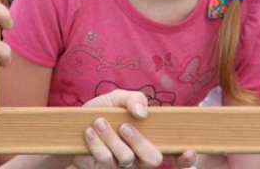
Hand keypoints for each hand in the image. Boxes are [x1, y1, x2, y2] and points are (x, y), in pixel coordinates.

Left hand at [74, 90, 196, 168]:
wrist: (71, 124)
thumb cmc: (101, 111)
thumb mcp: (117, 98)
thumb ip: (134, 98)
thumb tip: (142, 113)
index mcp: (149, 139)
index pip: (175, 154)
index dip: (186, 157)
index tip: (188, 151)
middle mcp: (139, 157)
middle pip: (153, 160)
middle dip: (139, 142)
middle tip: (124, 126)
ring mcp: (122, 168)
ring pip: (127, 159)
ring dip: (111, 138)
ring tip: (98, 122)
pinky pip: (105, 162)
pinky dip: (96, 143)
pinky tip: (89, 132)